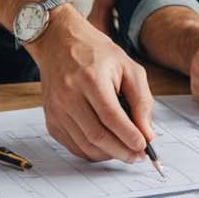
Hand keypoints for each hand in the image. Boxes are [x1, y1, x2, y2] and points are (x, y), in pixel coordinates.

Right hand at [28, 4, 154, 161]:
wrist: (59, 41)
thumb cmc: (96, 52)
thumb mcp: (128, 67)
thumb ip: (142, 100)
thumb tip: (147, 133)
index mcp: (90, 79)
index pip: (112, 117)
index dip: (130, 136)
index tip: (144, 146)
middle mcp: (69, 95)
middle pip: (97, 135)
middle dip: (121, 151)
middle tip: (137, 156)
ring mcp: (56, 109)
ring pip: (84, 145)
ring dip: (108, 154)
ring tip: (125, 152)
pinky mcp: (51, 119)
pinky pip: (72, 145)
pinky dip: (91, 152)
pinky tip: (106, 148)